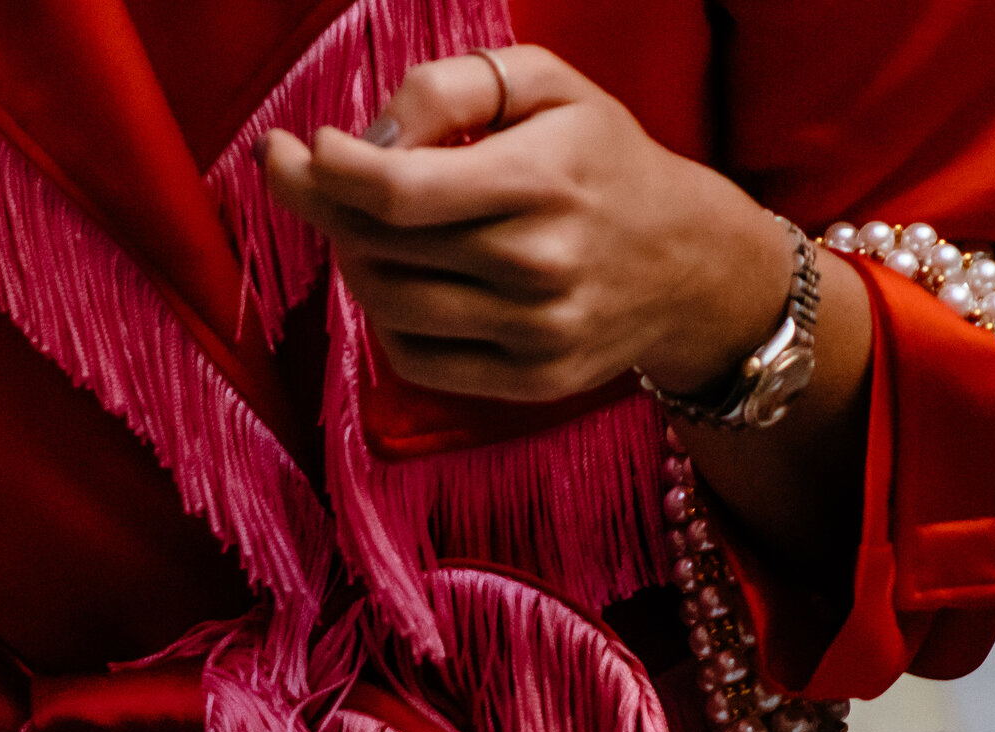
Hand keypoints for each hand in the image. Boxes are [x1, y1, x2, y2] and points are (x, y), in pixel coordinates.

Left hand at [260, 46, 799, 403]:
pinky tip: (401, 280)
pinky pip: (414, 360)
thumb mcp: (551, 86)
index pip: (397, 191)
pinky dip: (386, 319)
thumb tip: (372, 137)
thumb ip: (453, 88)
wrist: (690, 265)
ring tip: (362, 225)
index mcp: (543, 180)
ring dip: (353, 261)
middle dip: (327, 206)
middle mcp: (539, 264)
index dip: (328, 170)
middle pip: (379, 247)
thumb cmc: (605, 162)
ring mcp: (534, 333)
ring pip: (387, 303)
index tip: (304, 148)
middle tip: (314, 177)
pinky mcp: (528, 382)